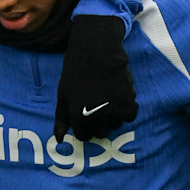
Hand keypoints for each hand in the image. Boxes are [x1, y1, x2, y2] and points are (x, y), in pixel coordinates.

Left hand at [55, 14, 138, 142]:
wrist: (96, 50)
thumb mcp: (63, 95)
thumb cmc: (75, 71)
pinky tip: (119, 99)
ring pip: (116, 125)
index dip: (83, 127)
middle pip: (100, 133)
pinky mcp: (128, 99)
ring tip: (107, 101)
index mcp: (78, 116)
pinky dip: (126, 110)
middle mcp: (96, 116)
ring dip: (112, 117)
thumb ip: (61, 119)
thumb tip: (58, 139)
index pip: (83, 136)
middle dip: (98, 124)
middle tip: (96, 109)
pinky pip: (130, 115)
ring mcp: (114, 108)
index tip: (85, 117)